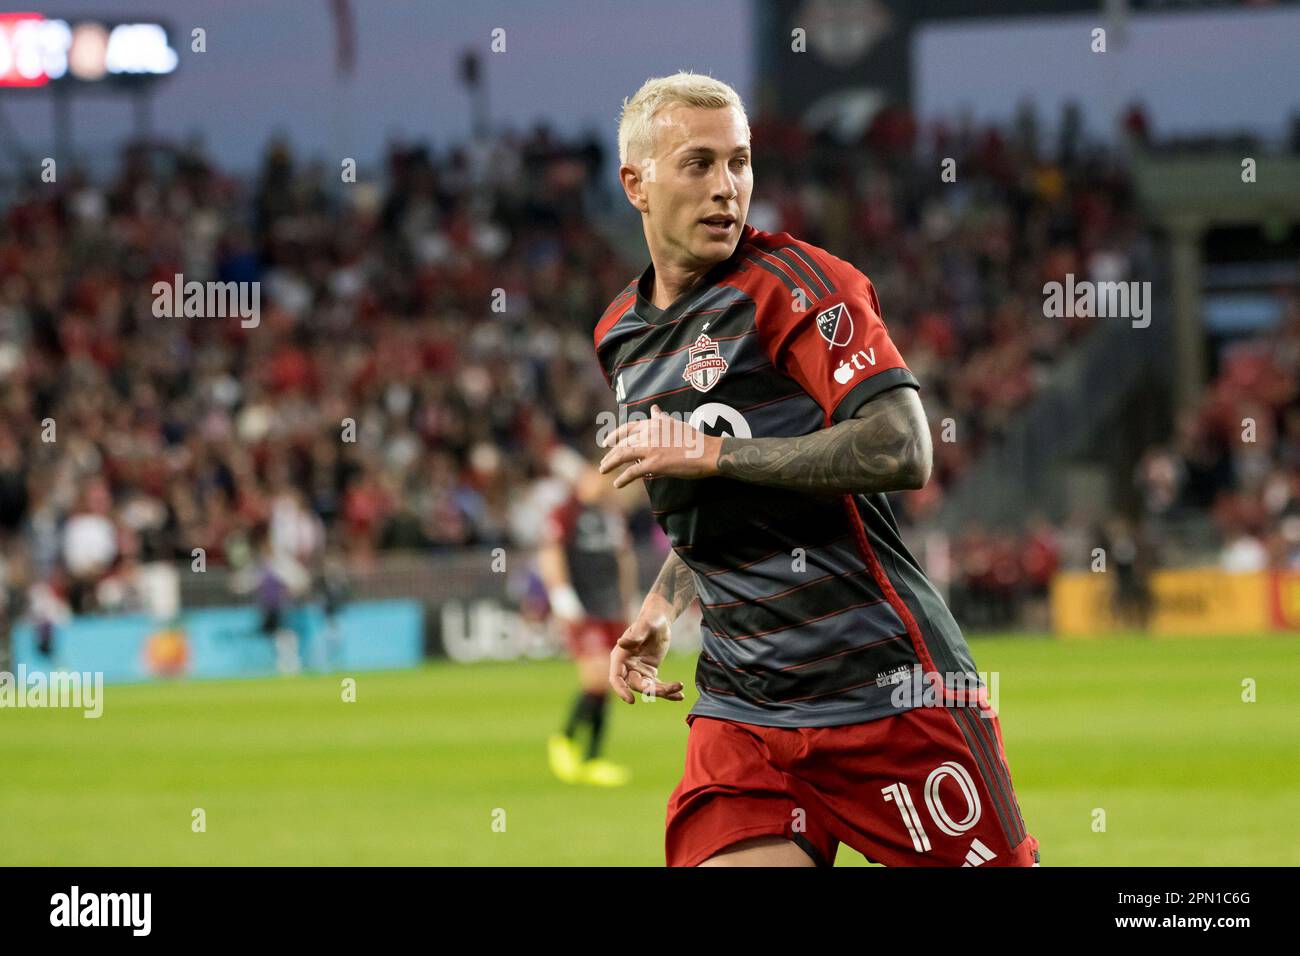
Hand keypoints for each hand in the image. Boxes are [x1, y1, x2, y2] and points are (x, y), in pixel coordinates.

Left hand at [599, 404, 720, 489]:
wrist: (707, 451)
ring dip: (610, 463)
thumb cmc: (694, 439)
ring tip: (603, 470)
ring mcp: (651, 448)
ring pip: (623, 455)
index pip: (628, 428)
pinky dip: (623, 479)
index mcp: (653, 424)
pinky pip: (633, 472)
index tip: (606, 442)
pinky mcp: (654, 463)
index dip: (615, 435)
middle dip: (610, 454)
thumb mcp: (675, 423)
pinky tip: (617, 484)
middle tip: (604, 463)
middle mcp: (649, 434)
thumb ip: (661, 418)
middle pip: (623, 444)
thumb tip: (654, 409)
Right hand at [609, 596, 685, 703]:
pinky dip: (668, 692)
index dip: (621, 690)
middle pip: (636, 686)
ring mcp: (639, 671)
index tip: (631, 700)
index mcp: (620, 656)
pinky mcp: (650, 673)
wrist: (660, 620)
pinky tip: (680, 695)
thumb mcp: (645, 625)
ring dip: (663, 692)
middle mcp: (627, 666)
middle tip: (669, 689)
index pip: (616, 678)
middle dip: (652, 690)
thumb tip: (621, 643)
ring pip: (649, 688)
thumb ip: (635, 635)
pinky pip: (657, 686)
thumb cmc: (650, 619)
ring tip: (679, 688)